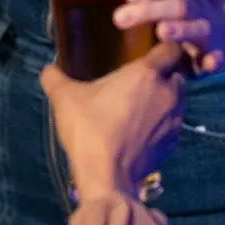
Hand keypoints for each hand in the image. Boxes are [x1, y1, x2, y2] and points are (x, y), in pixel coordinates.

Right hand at [40, 43, 189, 202]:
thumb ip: (55, 77)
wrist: (107, 176)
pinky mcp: (173, 144)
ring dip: (163, 101)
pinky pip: (171, 126)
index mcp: (147, 73)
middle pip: (176, 76)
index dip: (164, 48)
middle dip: (163, 76)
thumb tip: (48, 69)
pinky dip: (160, 125)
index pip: (172, 49)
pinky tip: (139, 132)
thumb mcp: (64, 98)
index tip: (150, 52)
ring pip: (177, 101)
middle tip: (139, 83)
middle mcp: (169, 93)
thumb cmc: (89, 128)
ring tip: (138, 108)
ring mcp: (174, 120)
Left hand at [115, 0, 224, 74]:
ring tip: (161, 31)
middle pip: (179, 5)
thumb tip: (114, 12)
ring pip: (198, 28)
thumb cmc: (185, 17)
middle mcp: (199, 10)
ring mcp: (210, 32)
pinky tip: (207, 64)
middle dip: (151, 10)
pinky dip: (214, 60)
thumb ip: (150, 4)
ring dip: (181, 29)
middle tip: (119, 18)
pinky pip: (219, 57)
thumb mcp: (172, 4)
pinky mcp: (220, 54)